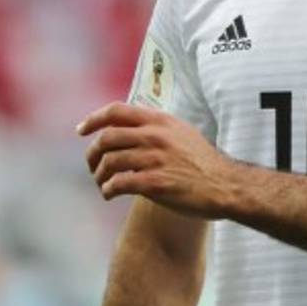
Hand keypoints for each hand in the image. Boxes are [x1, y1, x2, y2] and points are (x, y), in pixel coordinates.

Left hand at [78, 102, 237, 218]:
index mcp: (160, 121)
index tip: (81, 130)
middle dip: (92, 154)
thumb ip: (156, 127)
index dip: (94, 119)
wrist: (225, 185)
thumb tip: (128, 127)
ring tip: (103, 185)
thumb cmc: (202, 161)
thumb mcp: (181, 132)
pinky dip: (108, 190)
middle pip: (107, 138)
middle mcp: (155, 136)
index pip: (116, 111)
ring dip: (99, 176)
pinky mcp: (155, 183)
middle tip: (93, 167)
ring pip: (109, 162)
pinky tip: (110, 195)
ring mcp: (155, 159)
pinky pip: (118, 183)